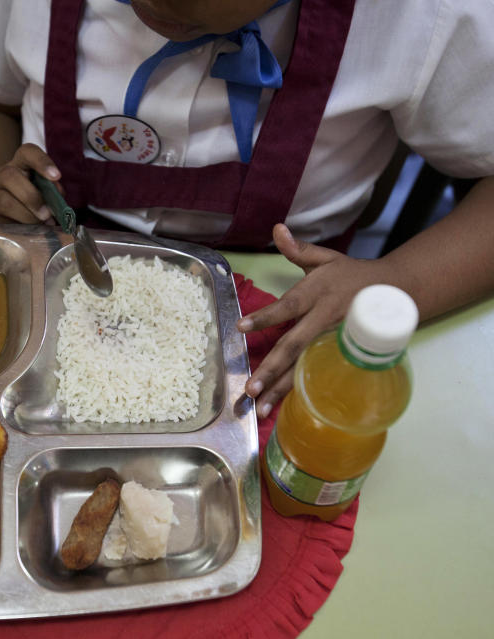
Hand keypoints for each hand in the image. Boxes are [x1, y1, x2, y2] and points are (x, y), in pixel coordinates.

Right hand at [0, 143, 61, 224]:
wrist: (2, 214)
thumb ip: (51, 191)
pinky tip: (30, 231)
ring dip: (26, 215)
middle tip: (48, 214)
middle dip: (32, 196)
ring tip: (41, 224)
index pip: (27, 152)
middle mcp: (1, 175)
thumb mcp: (42, 190)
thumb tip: (58, 198)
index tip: (56, 176)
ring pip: (4, 201)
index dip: (42, 162)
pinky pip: (0, 220)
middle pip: (9, 176)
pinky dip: (19, 226)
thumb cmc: (30, 200)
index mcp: (19, 163)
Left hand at [236, 224, 390, 417]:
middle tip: (249, 388)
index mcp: (317, 294)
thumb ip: (299, 249)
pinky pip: (319, 377)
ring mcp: (333, 343)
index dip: (265, 316)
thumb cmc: (353, 275)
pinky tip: (284, 409)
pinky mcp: (342, 356)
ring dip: (282, 390)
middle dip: (271, 369)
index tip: (241, 327)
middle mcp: (324, 321)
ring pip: (305, 369)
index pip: (287, 306)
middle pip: (294, 347)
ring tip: (261, 408)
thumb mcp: (327, 258)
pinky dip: (302, 394)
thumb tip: (278, 229)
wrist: (398, 293)